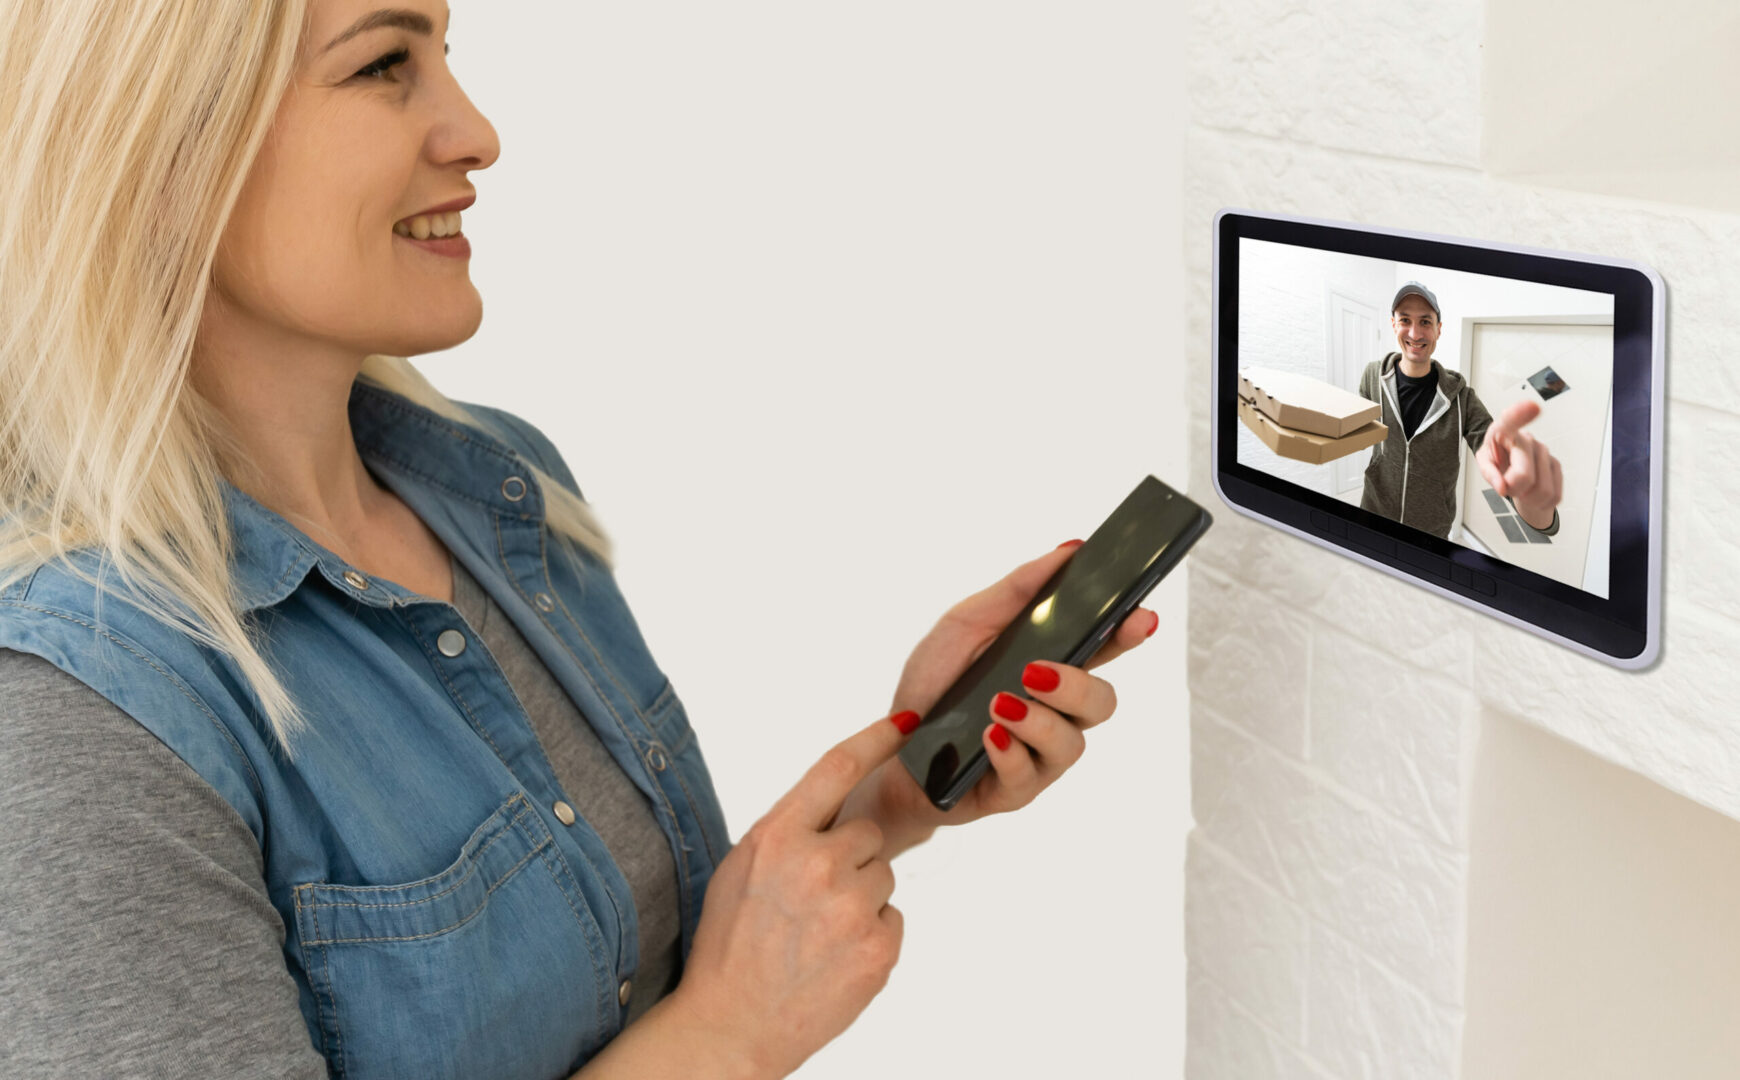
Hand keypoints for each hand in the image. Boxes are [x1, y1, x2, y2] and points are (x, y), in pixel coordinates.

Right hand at [669, 712, 912, 1079]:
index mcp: (777, 835)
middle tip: (811, 901)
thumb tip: (835, 806)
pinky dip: (871, 935)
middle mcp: (817, 863)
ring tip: (818, 933)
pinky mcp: (878, 945)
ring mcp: (851, 906)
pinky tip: (834, 956)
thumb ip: (789, 830)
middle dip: (849, 860)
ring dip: (861, 899)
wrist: (731, 1023)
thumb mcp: (742, 867)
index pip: (837, 766)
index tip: (907, 721)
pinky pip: (892, 918)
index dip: (877, 738)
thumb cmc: (731, 945)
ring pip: (883, 877)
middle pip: (868, 834)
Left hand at [834, 540, 1158, 856]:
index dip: (1129, 633)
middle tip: (1035, 670)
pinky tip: (989, 737)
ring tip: (999, 703)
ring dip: (1037, 720)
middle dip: (1077, 684)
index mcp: (1052, 668)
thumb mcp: (966, 623)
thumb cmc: (934, 683)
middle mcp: (1055, 714)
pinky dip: (1010, 753)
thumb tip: (1068, 550)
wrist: (888, 746)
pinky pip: (1029, 778)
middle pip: (1103, 702)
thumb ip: (1017, 590)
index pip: (1105, 649)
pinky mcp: (1013, 791)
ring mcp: (1039, 755)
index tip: (1141, 616)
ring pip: (1073, 743)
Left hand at [1477, 399, 1562, 530]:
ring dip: (1528, 498)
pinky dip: (1540, 502)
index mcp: (1504, 432)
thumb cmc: (1496, 459)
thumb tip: (1502, 487)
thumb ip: (1490, 474)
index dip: (1520, 415)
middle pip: (1525, 476)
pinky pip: (1554, 495)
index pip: (1510, 423)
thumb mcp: (1485, 463)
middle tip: (1505, 487)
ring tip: (1518, 487)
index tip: (1533, 407)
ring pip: (1542, 490)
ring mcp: (1544, 451)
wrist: (1511, 465)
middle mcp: (1527, 439)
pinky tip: (1531, 491)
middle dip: (1514, 490)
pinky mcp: (1556, 464)